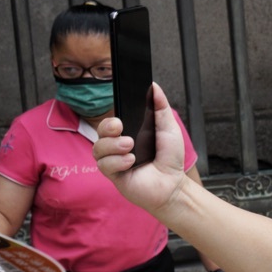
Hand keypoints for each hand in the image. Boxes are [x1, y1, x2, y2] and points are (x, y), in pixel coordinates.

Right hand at [93, 84, 190, 213]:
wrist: (173, 185)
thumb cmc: (170, 158)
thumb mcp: (169, 129)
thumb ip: (161, 108)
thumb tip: (154, 86)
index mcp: (128, 132)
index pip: (112, 120)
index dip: (111, 117)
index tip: (119, 116)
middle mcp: (117, 145)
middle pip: (100, 131)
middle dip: (107, 126)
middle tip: (120, 127)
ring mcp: (113, 160)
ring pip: (98, 148)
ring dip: (113, 145)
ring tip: (130, 147)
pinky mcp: (113, 175)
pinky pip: (104, 165)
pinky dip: (116, 161)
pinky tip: (130, 162)